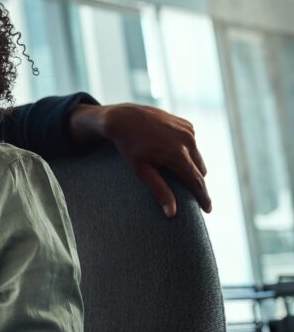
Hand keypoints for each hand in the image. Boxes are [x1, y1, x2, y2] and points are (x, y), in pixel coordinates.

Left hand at [71, 103, 210, 216]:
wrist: (124, 118)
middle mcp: (188, 141)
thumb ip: (159, 190)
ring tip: (177, 174)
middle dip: (195, 182)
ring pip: (198, 158)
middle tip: (189, 195)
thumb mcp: (141, 170)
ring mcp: (189, 131)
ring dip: (191, 167)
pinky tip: (171, 153)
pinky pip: (192, 144)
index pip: (196, 181)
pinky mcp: (187, 125)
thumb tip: (172, 213)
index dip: (203, 197)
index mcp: (178, 154)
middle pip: (200, 170)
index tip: (208, 210)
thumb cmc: (130, 147)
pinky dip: (187, 152)